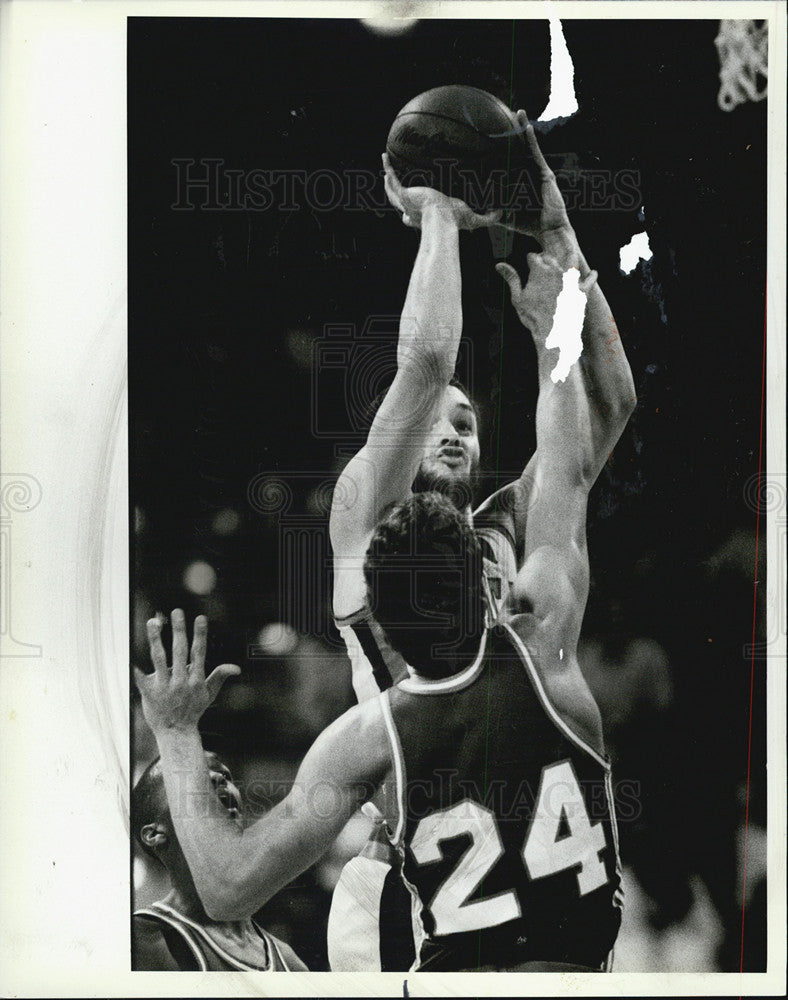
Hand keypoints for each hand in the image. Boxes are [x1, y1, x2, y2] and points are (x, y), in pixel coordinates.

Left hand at [134, 609, 239, 734]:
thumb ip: (220, 676)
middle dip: (178, 630)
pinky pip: (142, 678)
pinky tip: (129, 655)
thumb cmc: (193, 710)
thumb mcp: (209, 694)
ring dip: (156, 639)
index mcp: (195, 679)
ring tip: (154, 622)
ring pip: (159, 659)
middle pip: (179, 651)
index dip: (200, 635)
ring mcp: (165, 687)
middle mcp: (180, 681)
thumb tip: (236, 668)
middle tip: (177, 612)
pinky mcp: (150, 693)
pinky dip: (136, 669)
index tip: (200, 618)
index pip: (199, 652)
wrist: (176, 733)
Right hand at [382, 153, 500, 230]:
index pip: (413, 219)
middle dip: (396, 197)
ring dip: (387, 181)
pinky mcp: (404, 194)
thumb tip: (502, 213)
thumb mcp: (474, 218)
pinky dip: (387, 167)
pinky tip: (384, 156)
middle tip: (394, 186)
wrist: (442, 220)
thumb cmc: (455, 222)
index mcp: (424, 218)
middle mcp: (413, 211)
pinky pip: (393, 179)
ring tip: (386, 168)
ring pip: (391, 192)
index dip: (410, 218)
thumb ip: (488, 217)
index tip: (408, 215)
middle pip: (400, 205)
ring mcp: (407, 202)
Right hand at [496, 252, 596, 334]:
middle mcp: (556, 271)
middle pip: (550, 256)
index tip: (528, 261)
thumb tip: (498, 264)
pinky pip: (589, 280)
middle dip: (546, 258)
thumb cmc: (533, 318)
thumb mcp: (518, 298)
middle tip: (543, 263)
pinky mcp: (581, 291)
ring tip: (566, 256)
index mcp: (539, 271)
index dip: (529, 259)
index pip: (533, 256)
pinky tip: (593, 273)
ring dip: (568, 257)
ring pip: (570, 260)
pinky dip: (591, 276)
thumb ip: (511, 278)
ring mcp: (571, 280)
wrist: (554, 335)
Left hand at [503, 111, 577, 262]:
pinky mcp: (545, 173)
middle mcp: (528, 173)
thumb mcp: (506, 216)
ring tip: (517, 112)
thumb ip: (493, 212)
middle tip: (502, 116)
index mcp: (519, 181)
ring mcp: (537, 171)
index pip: (508, 161)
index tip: (490, 137)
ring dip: (522, 129)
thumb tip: (476, 210)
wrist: (548, 231)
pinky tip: (526, 127)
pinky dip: (531, 140)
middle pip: (518, 149)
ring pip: (528, 147)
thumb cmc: (529, 225)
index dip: (501, 149)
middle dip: (512, 132)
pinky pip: (536, 153)